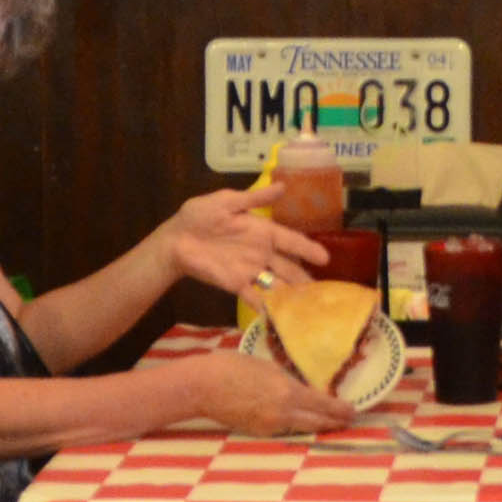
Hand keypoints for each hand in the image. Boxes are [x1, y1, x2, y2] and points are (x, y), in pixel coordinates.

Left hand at [152, 185, 339, 299]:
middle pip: (289, 267)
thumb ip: (254, 198)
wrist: (175, 240)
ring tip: (309, 307)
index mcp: (263, 231)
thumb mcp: (227, 202)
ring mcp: (250, 270)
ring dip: (292, 295)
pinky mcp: (236, 285)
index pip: (291, 241)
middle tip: (324, 292)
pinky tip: (280, 316)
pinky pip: (255, 297)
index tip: (326, 258)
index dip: (308, 249)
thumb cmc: (199, 216)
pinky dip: (267, 307)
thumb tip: (283, 185)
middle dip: (305, 278)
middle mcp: (262, 253)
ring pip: (277, 284)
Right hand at [172, 348, 357, 438]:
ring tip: (331, 422)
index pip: (323, 405)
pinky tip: (302, 422)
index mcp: (287, 392)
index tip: (354, 411)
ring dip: (317, 426)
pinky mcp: (258, 432)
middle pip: (317, 423)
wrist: (202, 386)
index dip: (340, 410)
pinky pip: (283, 430)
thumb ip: (288, 381)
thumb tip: (303, 389)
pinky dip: (296, 426)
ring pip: (301, 429)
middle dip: (335, 423)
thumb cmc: (231, 367)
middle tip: (350, 421)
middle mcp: (283, 413)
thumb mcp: (267, 367)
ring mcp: (270, 426)